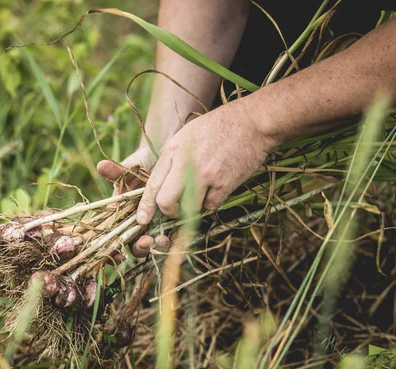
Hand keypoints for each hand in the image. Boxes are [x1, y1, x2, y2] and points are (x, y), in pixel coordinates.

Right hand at [97, 143, 170, 258]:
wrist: (168, 156)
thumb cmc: (145, 163)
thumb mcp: (132, 167)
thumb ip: (117, 170)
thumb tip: (101, 166)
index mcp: (122, 213)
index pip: (115, 237)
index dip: (115, 250)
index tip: (120, 255)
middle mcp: (136, 222)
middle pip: (134, 244)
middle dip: (140, 247)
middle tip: (147, 241)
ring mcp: (153, 223)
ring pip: (152, 244)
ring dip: (157, 246)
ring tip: (163, 240)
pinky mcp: (171, 223)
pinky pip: (171, 238)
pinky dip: (174, 242)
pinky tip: (177, 240)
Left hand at [136, 99, 272, 224]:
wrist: (253, 122)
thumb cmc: (220, 125)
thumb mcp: (188, 134)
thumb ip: (174, 157)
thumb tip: (164, 180)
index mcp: (174, 150)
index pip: (152, 184)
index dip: (146, 205)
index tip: (142, 219)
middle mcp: (186, 165)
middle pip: (166, 202)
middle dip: (168, 212)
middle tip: (174, 211)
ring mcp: (205, 176)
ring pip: (188, 208)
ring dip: (192, 207)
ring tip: (202, 191)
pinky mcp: (223, 185)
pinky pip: (210, 205)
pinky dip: (212, 201)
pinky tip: (218, 186)